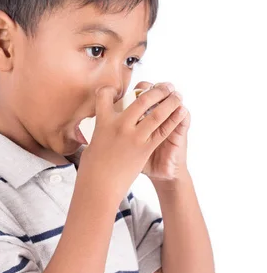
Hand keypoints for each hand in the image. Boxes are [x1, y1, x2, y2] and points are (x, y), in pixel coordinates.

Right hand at [78, 82, 188, 202]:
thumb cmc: (93, 167)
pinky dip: (173, 120)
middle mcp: (120, 126)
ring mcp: (134, 137)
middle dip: (155, 90)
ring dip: (168, 101)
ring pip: (156, 113)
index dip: (109, 90)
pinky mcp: (145, 149)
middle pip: (141, 100)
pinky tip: (180, 112)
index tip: (115, 90)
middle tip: (164, 86)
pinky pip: (163, 130)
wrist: (101, 186)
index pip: (104, 96)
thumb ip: (101, 130)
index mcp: (103, 122)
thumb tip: (101, 123)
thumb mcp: (93, 143)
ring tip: (176, 94)